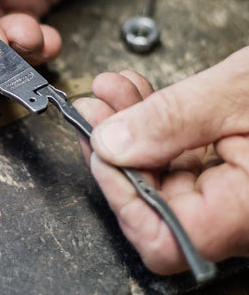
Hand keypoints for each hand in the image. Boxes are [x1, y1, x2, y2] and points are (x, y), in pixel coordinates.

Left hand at [74, 47, 248, 274]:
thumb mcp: (238, 92)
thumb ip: (172, 120)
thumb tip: (111, 144)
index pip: (165, 236)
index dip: (122, 194)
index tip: (100, 149)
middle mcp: (237, 212)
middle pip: (151, 200)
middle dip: (113, 147)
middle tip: (93, 109)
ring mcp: (227, 190)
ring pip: (157, 170)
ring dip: (125, 127)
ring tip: (111, 92)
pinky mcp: (222, 167)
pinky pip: (174, 152)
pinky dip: (149, 121)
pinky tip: (135, 94)